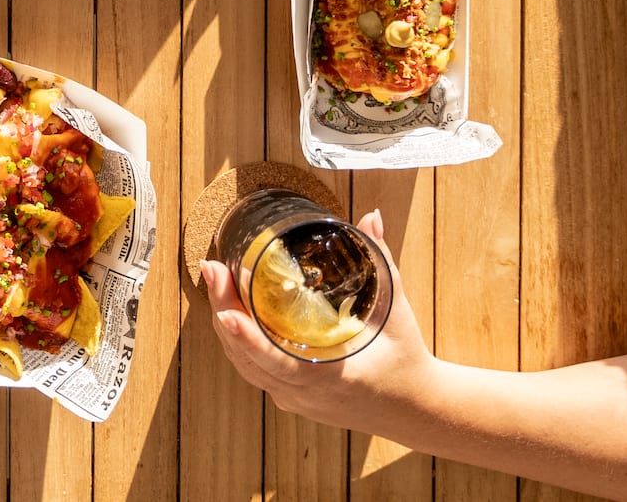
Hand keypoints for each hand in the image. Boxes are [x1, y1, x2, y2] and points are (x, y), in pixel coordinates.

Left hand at [201, 210, 434, 430]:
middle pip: (245, 357)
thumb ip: (381, 262)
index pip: (274, 360)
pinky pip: (253, 370)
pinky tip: (227, 310)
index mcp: (327, 376)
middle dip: (223, 311)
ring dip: (225, 325)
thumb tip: (371, 217)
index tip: (224, 307)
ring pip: (243, 365)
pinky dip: (237, 341)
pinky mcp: (290, 397)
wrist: (414, 409)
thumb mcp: (396, 311)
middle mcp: (302, 393)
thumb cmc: (405, 360)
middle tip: (213, 269)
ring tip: (214, 281)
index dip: (245, 335)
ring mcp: (293, 399)